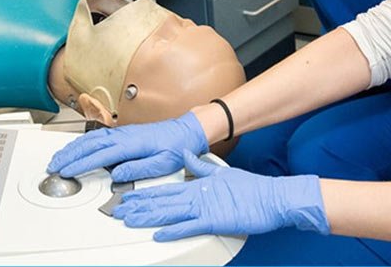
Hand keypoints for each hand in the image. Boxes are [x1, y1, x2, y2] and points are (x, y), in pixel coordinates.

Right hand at [47, 113, 207, 181]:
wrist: (186, 131)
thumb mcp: (163, 163)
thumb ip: (139, 169)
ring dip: (72, 147)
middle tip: (54, 166)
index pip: (101, 155)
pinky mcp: (122, 133)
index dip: (81, 164)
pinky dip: (82, 142)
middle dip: (69, 155)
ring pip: (91, 138)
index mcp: (132, 144)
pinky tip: (75, 147)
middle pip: (90, 144)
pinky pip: (96, 135)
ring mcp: (122, 132)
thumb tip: (118, 175)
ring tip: (58, 158)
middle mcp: (124, 136)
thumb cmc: (176, 147)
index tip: (68, 171)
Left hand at [114, 150, 329, 241]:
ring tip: (130, 221)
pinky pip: (189, 228)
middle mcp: (197, 196)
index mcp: (198, 185)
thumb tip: (187, 157)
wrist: (272, 197)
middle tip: (118, 212)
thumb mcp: (221, 173)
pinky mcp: (213, 221)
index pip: (165, 190)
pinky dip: (173, 231)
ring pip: (170, 214)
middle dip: (138, 207)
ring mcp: (204, 208)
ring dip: (148, 218)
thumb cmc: (251, 189)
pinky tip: (159, 235)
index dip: (144, 195)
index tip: (128, 198)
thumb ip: (201, 167)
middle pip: (161, 202)